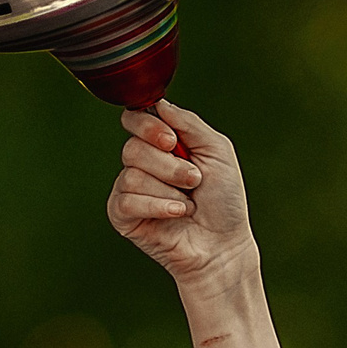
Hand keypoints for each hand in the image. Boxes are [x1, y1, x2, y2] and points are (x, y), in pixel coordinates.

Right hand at [106, 98, 255, 289]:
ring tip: (188, 204)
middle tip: (194, 181)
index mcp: (161, 145)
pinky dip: (158, 207)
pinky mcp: (122, 215)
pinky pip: (127, 200)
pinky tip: (177, 215)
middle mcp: (142, 164)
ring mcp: (129, 190)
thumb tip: (159, 103)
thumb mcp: (217, 151)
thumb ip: (189, 123)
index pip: (134, 119)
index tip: (172, 141)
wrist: (224, 244)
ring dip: (169, 191)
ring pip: (132, 176)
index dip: (148, 127)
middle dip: (170, 167)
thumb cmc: (224, 201)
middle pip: (133, 148)